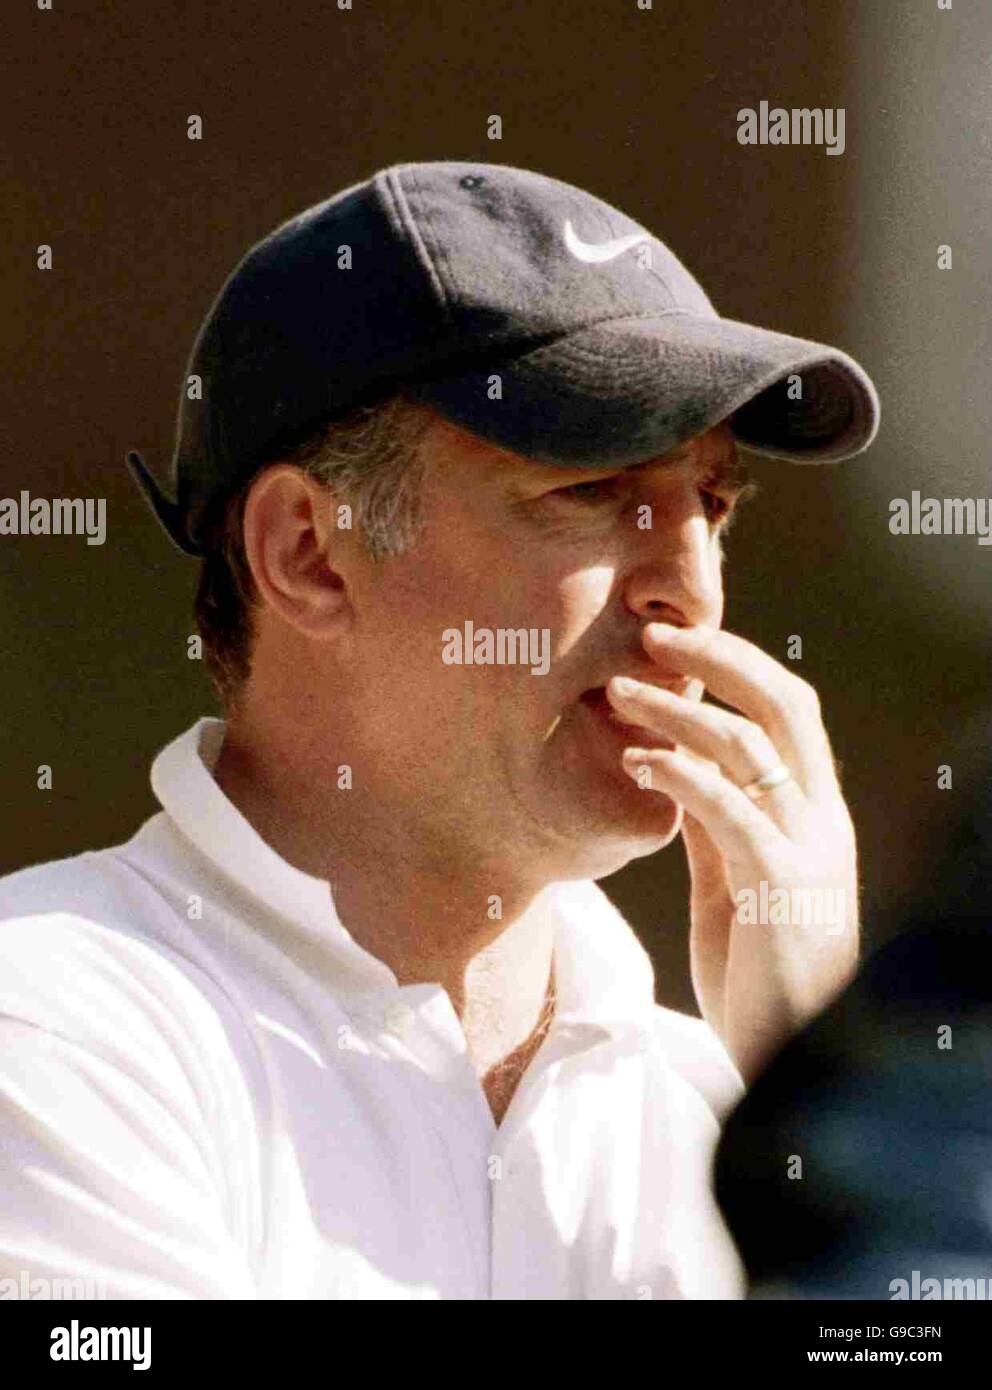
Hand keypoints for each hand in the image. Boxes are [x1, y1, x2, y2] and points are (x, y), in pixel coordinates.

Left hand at [606, 621, 858, 1082]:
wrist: (788, 1059)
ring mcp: (807, 851)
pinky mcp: (780, 888)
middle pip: (783, 706)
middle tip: (653, 635)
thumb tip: (673, 771)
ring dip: (677, 713)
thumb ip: (715, 827)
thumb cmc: (757, 972)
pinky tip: (637, 763)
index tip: (677, 645)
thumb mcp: (733, 885)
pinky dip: (681, 776)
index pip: (789, 712)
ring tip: (618, 693)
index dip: (739, 668)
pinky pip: (729, 811)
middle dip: (719, 660)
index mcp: (814, 814)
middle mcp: (821, 820)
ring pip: (749, 748)